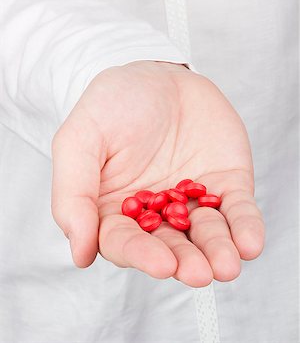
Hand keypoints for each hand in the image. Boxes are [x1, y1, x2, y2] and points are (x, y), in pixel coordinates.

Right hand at [51, 61, 263, 286]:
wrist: (158, 73)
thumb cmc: (113, 103)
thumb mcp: (80, 138)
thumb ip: (73, 192)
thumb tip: (79, 252)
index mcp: (115, 207)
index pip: (125, 241)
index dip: (142, 255)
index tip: (162, 263)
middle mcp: (155, 212)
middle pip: (169, 245)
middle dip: (186, 261)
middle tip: (200, 272)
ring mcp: (192, 199)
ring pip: (206, 234)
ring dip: (218, 251)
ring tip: (227, 263)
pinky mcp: (225, 184)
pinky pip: (237, 209)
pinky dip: (245, 227)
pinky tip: (249, 242)